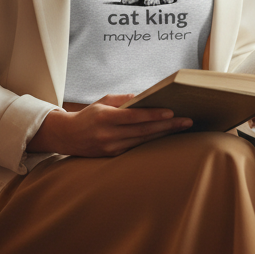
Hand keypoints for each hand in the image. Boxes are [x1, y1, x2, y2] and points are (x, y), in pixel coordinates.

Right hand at [27, 93, 191, 156]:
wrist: (68, 137)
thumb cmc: (89, 115)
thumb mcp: (103, 101)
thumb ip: (123, 99)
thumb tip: (144, 97)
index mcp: (105, 118)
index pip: (134, 117)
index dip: (153, 115)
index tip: (172, 112)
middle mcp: (108, 135)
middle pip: (143, 131)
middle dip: (167, 126)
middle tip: (187, 121)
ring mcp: (111, 147)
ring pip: (143, 141)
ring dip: (164, 135)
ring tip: (182, 128)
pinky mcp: (113, 156)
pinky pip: (137, 148)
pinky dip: (153, 142)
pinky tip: (166, 137)